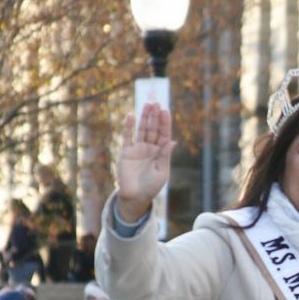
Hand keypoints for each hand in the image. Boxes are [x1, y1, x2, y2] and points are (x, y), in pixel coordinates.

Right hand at [115, 103, 175, 221]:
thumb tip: (172, 141)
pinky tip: (131, 116)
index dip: (164, 123)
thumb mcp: (161, 171)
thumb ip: (165, 156)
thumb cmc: (151, 186)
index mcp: (160, 152)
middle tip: (156, 103)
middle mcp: (149, 147)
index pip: (163, 134)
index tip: (166, 110)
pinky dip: (128, 127)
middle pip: (153, 128)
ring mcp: (137, 148)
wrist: (135, 197)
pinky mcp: (126, 152)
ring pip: (142, 129)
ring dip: (144, 117)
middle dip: (155, 116)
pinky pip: (127, 137)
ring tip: (147, 104)